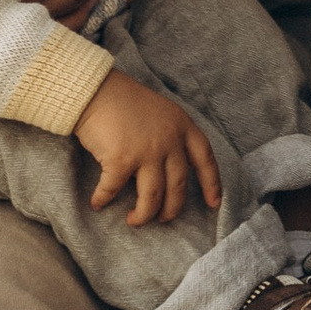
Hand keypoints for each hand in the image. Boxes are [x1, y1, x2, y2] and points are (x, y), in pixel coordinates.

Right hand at [76, 69, 220, 226]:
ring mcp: (147, 152)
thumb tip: (169, 168)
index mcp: (182, 127)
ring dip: (143, 215)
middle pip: (178, 187)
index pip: (205, 160)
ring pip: (152, 198)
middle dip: (171, 210)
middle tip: (162, 219)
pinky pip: (113, 190)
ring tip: (134, 221)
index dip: (212, 184)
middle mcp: (169, 141)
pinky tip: (98, 203)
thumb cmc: (125, 100)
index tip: (214, 204)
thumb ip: (172, 135)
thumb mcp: (162, 112)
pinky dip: (104, 199)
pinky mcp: (121, 160)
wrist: (96, 89)